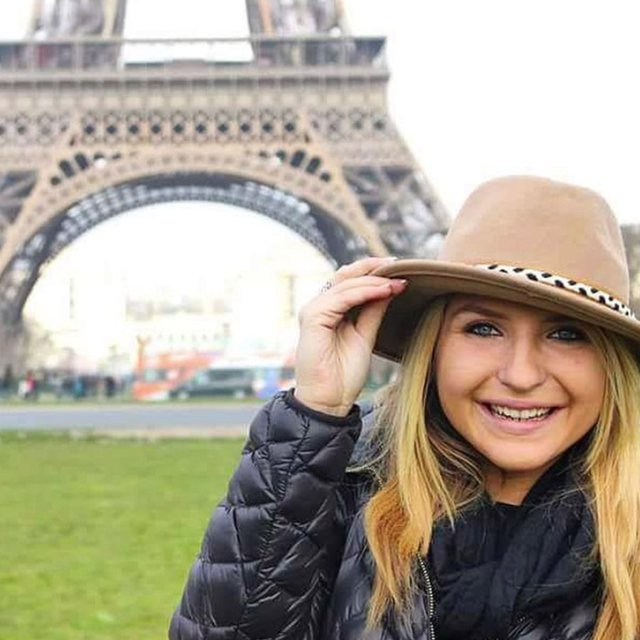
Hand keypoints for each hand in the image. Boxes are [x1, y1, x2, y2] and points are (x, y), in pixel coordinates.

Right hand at [294, 257, 406, 416]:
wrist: (329, 400)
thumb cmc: (344, 374)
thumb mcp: (365, 336)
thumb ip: (373, 311)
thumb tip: (390, 287)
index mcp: (328, 310)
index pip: (348, 281)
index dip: (372, 272)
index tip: (398, 268)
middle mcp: (318, 307)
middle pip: (344, 275)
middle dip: (373, 267)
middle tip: (399, 264)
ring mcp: (313, 311)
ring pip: (345, 284)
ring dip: (374, 280)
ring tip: (397, 281)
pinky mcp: (313, 318)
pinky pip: (341, 298)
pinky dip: (365, 292)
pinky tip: (385, 290)